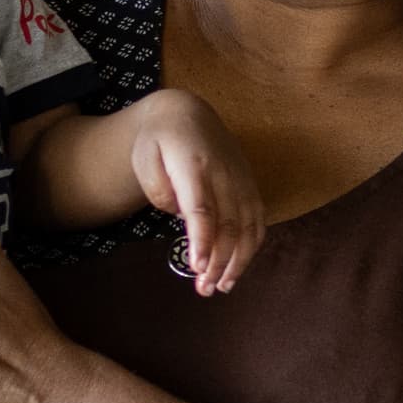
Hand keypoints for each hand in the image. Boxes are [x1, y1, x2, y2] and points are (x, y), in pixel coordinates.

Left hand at [125, 90, 263, 293]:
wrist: (187, 113)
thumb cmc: (159, 141)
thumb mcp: (144, 159)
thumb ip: (159, 191)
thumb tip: (183, 218)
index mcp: (194, 165)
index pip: (202, 208)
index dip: (202, 240)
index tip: (197, 267)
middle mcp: (224, 173)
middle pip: (227, 224)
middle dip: (218, 261)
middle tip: (204, 289)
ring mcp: (242, 180)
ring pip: (247, 226)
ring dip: (237, 260)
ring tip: (221, 286)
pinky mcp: (250, 186)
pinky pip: (258, 221)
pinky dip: (251, 247)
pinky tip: (237, 267)